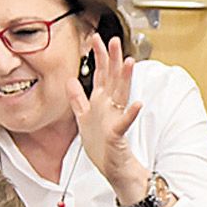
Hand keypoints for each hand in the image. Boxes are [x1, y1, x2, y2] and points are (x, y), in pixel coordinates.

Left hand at [67, 34, 149, 197]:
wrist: (114, 168)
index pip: (100, 74)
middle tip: (113, 40)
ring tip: (128, 62)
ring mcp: (116, 119)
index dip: (97, 57)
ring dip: (125, 79)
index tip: (94, 38)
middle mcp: (110, 107)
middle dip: (112, 59)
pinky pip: (125, 122)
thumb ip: (77, 99)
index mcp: (101, 102)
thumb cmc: (101, 144)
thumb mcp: (83, 118)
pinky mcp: (118, 134)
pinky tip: (137, 104)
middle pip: (112, 79)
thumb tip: (69, 80)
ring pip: (121, 94)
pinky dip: (131, 113)